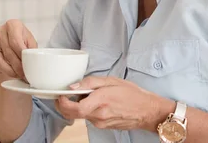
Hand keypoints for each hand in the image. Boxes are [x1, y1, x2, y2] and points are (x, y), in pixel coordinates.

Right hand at [0, 19, 36, 79]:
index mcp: (13, 25)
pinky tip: (1, 72)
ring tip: (16, 75)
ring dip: (7, 70)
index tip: (27, 65)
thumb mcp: (31, 43)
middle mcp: (0, 31)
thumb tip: (32, 62)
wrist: (16, 44)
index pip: (15, 42)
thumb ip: (32, 50)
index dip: (21, 56)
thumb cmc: (25, 43)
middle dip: (17, 66)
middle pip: (7, 52)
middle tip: (24, 74)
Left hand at [55, 76, 173, 131]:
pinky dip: (86, 110)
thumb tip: (73, 86)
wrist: (146, 111)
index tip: (60, 94)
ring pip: (79, 116)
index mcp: (101, 101)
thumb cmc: (132, 94)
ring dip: (76, 106)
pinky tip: (95, 102)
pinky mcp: (102, 126)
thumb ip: (90, 82)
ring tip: (86, 95)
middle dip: (64, 105)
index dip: (62, 102)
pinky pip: (88, 118)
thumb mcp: (112, 81)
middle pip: (72, 114)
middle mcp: (98, 115)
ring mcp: (100, 123)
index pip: (74, 107)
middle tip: (64, 94)